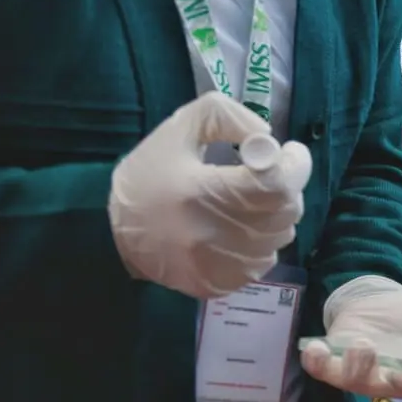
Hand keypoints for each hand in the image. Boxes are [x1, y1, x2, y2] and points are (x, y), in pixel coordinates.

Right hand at [109, 91, 311, 299]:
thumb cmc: (146, 176)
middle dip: (285, 186)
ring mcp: (218, 266)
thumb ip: (224, 117)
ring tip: (245, 202)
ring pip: (281, 235)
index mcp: (201, 193)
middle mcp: (213, 235)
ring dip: (274, 214)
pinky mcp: (220, 285)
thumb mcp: (177, 129)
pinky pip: (265, 261)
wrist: (107, 233)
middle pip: (286, 210)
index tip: (290, 152)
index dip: (294, 165)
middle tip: (265, 176)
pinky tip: (234, 230)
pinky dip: (260, 242)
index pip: (276, 184)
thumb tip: (268, 137)